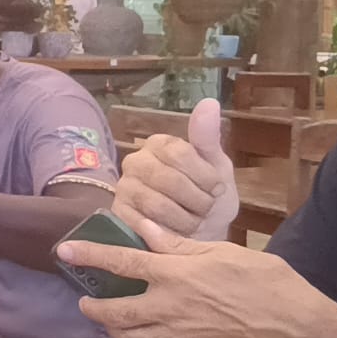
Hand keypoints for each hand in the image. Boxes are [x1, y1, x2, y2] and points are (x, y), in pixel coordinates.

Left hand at [56, 217, 336, 337]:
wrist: (292, 326)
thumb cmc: (264, 280)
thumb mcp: (220, 250)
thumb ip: (176, 242)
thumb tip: (142, 226)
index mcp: (176, 274)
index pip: (121, 261)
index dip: (89, 254)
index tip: (64, 250)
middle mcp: (169, 307)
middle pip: (114, 311)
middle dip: (93, 306)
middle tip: (86, 299)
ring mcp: (178, 335)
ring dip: (112, 329)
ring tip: (107, 318)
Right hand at [112, 98, 238, 240]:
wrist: (201, 235)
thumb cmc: (208, 197)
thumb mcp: (217, 167)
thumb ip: (208, 138)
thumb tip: (209, 102)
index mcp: (159, 144)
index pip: (179, 152)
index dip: (204, 176)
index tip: (218, 189)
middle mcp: (135, 161)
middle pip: (168, 179)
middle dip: (197, 200)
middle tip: (206, 209)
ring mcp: (124, 188)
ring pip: (157, 204)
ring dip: (186, 219)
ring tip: (194, 221)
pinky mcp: (119, 215)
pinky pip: (145, 224)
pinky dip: (169, 232)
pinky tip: (178, 232)